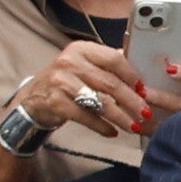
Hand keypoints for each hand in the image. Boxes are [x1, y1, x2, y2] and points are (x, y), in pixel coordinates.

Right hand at [16, 40, 148, 137]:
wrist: (34, 98)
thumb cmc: (68, 81)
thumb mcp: (86, 66)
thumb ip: (110, 66)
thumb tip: (144, 74)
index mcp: (82, 49)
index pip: (114, 59)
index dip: (132, 76)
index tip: (145, 90)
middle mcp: (70, 61)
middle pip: (110, 83)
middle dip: (132, 101)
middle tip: (146, 113)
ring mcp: (60, 81)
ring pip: (99, 101)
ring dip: (120, 117)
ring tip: (134, 126)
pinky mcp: (55, 101)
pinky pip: (85, 116)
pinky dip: (101, 126)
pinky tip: (112, 132)